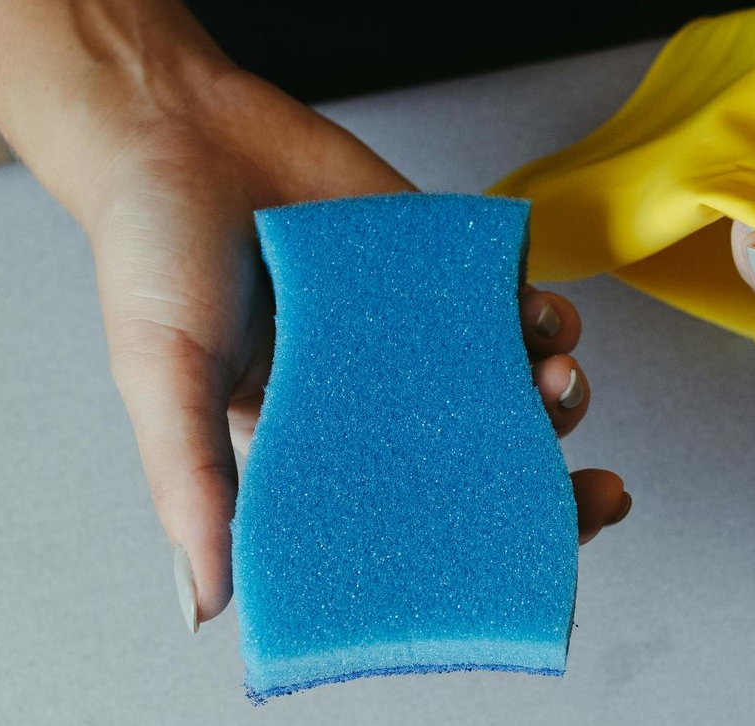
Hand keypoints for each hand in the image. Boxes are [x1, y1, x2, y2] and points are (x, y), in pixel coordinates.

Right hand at [77, 71, 626, 630]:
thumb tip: (205, 609)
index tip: (540, 569)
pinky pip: (513, 304)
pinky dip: (543, 317)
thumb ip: (190, 485)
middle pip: (488, 466)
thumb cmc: (154, 262)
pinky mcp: (438, 269)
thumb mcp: (162, 382)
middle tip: (600, 493)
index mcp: (314, 453)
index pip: (413, 527)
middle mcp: (375, 405)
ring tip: (557, 381)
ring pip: (516, 387)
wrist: (178, 130)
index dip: (481, 554)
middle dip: (555, 485)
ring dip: (558, 397)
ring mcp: (415, 338)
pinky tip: (540, 315)